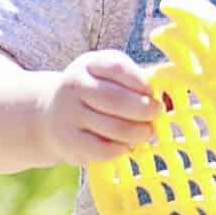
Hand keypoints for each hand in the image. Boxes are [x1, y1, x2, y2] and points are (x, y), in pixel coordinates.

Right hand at [40, 49, 158, 165]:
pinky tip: (127, 145)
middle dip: (143, 109)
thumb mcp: (106, 76)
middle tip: (156, 113)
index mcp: (88, 64)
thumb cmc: (91, 93)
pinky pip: (103, 150)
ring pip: (113, 127)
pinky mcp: (69, 142)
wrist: (48, 115)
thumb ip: (134, 80)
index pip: (117, 68)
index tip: (153, 93)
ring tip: (146, 132)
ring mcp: (69, 115)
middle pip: (115, 99)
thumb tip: (167, 95)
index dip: (141, 82)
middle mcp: (74, 86)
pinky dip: (122, 149)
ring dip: (137, 132)